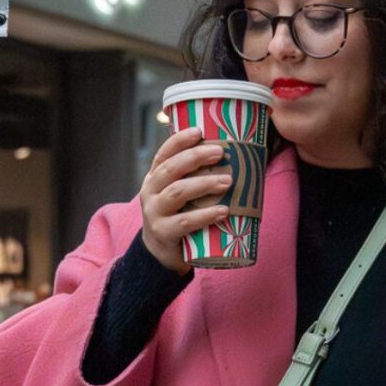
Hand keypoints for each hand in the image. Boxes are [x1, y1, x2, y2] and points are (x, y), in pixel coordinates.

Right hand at [140, 127, 234, 274]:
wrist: (161, 254)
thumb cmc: (179, 217)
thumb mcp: (180, 195)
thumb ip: (194, 179)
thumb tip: (235, 159)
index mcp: (155, 178)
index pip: (163, 154)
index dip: (179, 141)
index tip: (199, 131)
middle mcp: (150, 192)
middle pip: (171, 169)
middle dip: (195, 157)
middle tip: (220, 152)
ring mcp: (154, 213)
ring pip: (177, 192)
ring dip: (204, 184)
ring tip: (227, 181)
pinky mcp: (163, 233)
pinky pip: (185, 222)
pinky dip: (205, 215)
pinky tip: (223, 211)